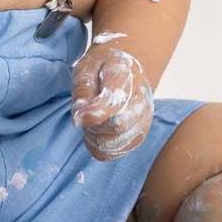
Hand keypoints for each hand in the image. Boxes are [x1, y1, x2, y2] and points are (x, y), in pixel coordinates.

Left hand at [70, 44, 153, 160]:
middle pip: (117, 127)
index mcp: (126, 75)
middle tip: (85, 113)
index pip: (114, 101)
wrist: (126, 71)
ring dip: (95, 136)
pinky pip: (112, 153)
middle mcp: (142, 99)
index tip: (78, 115)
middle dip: (93, 125)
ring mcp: (144, 120)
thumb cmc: (101, 69)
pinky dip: (98, 147)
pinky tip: (96, 131)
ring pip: (113, 144)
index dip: (93, 113)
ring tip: (92, 120)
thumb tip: (80, 119)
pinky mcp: (138, 136)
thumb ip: (83, 90)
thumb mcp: (86, 68)